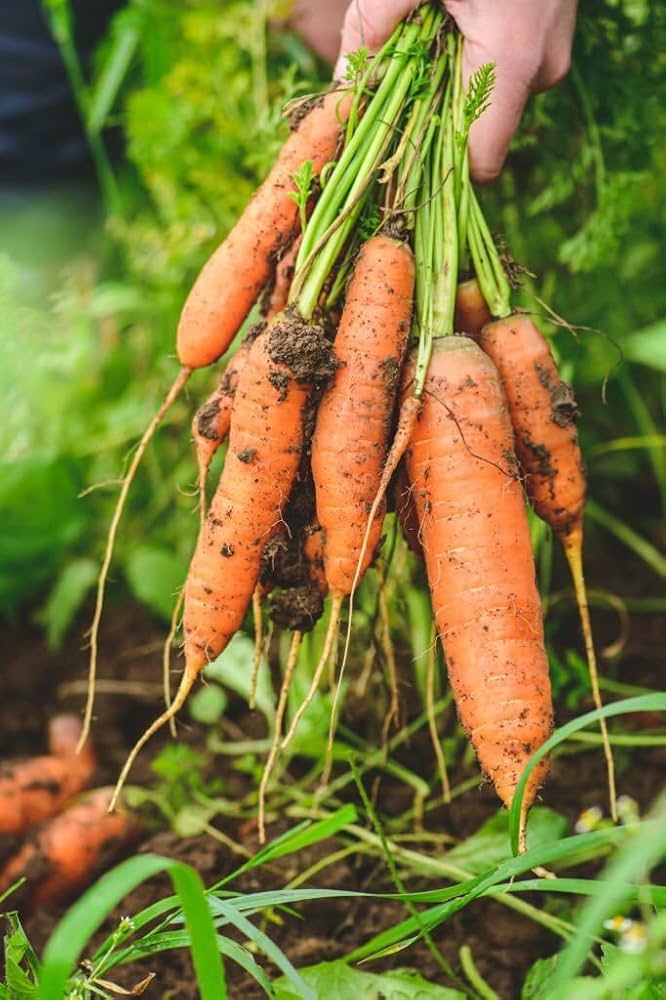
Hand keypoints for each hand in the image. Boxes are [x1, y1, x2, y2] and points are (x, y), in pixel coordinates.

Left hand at [291, 0, 576, 182]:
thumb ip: (370, 28)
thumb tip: (337, 95)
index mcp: (514, 58)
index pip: (478, 163)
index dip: (432, 168)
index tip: (390, 152)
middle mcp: (542, 68)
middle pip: (476, 132)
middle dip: (429, 115)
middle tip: (394, 74)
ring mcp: (552, 51)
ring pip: (487, 98)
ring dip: (447, 80)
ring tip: (428, 28)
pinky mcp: (549, 34)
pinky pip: (501, 68)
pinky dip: (468, 56)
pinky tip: (451, 19)